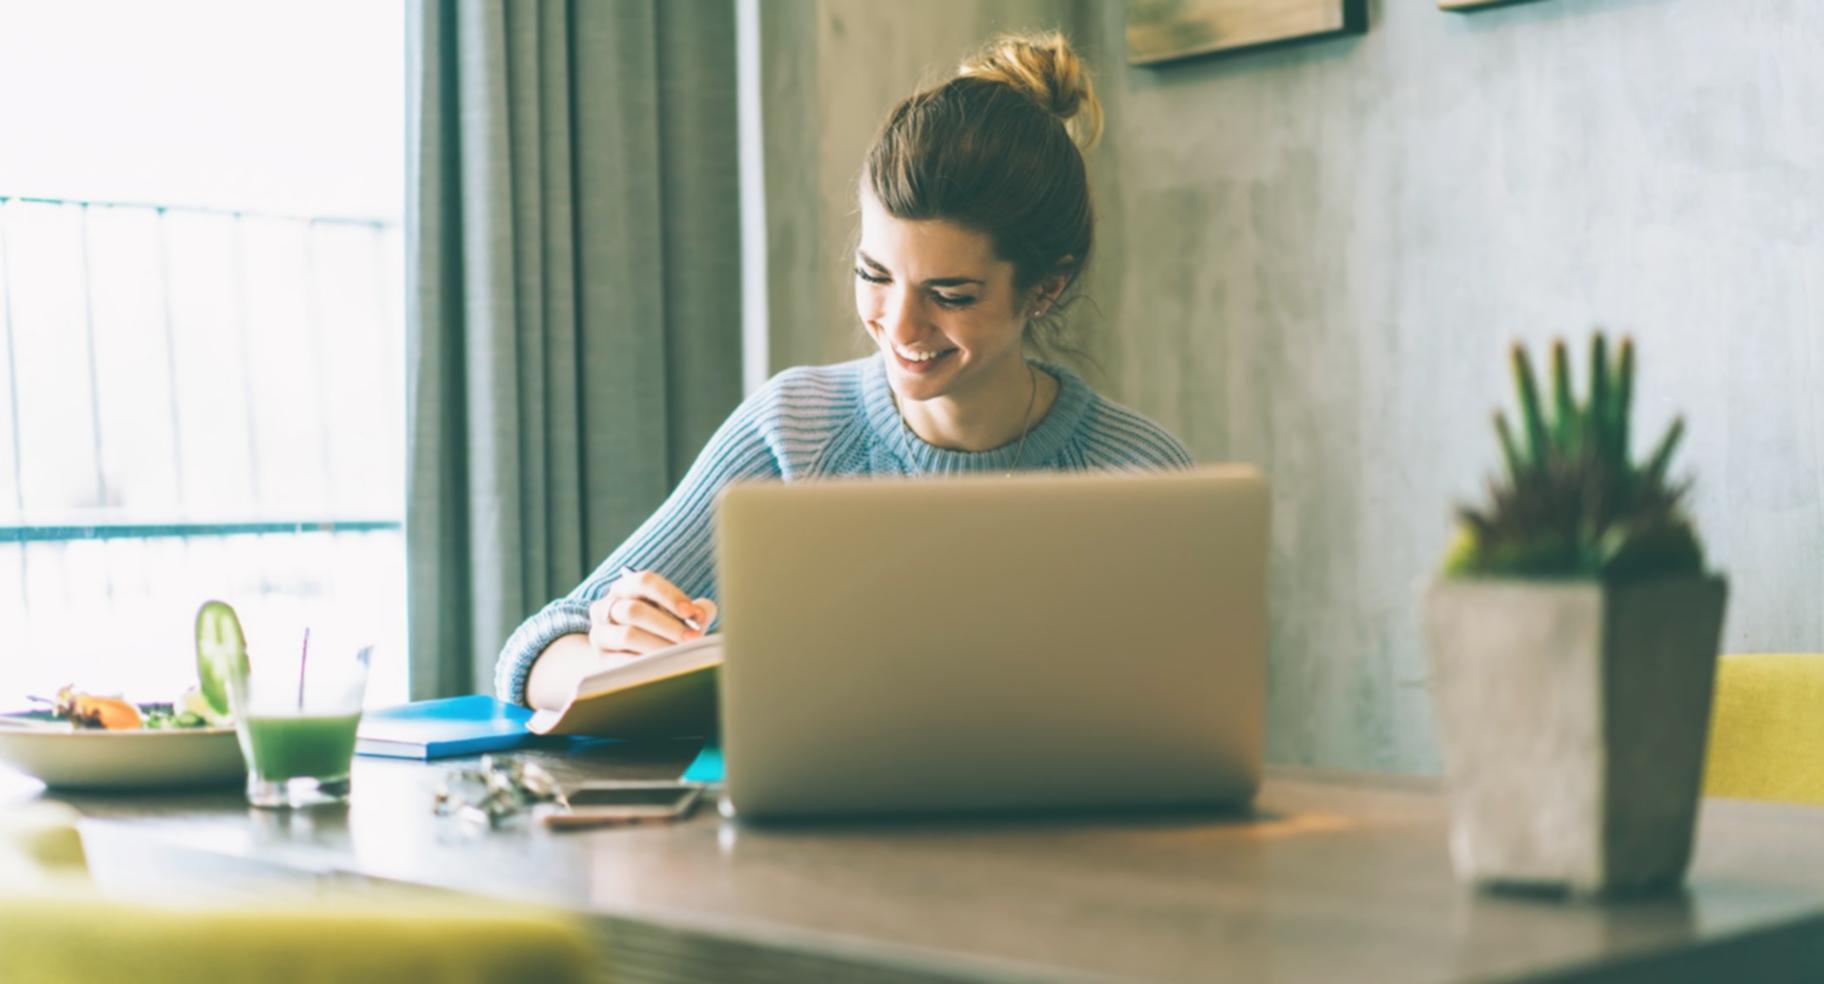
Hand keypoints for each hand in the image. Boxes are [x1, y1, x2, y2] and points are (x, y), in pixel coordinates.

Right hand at [586, 569, 717, 658]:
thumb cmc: (663, 630)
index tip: (692, 613)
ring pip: (628, 635)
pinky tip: (665, 666)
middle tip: (694, 638)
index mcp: (625, 587)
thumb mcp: (679, 615)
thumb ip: (696, 610)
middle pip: (634, 610)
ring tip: (681, 654)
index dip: (670, 595)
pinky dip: (646, 663)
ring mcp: (600, 633)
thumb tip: (702, 614)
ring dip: (659, 645)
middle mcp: (606, 606)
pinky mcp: (601, 658)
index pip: (644, 581)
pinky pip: (622, 661)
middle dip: (669, 625)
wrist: (636, 657)